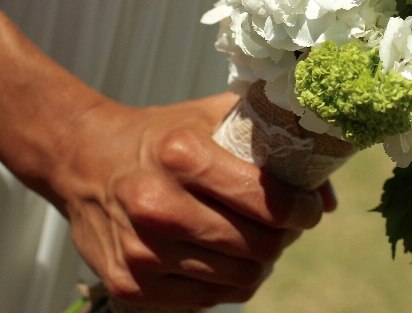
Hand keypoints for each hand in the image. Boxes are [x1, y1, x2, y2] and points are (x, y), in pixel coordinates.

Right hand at [47, 92, 330, 309]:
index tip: (310, 208)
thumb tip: (328, 196)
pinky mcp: (130, 284)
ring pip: (239, 279)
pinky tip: (227, 258)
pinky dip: (229, 282)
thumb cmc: (160, 137)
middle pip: (258, 245)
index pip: (266, 199)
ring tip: (258, 241)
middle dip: (284, 237)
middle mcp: (158, 205)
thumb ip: (272, 141)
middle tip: (286, 226)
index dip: (302, 209)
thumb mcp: (212, 117)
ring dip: (260, 263)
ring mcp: (142, 251)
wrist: (83, 160)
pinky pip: (208, 300)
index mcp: (181, 155)